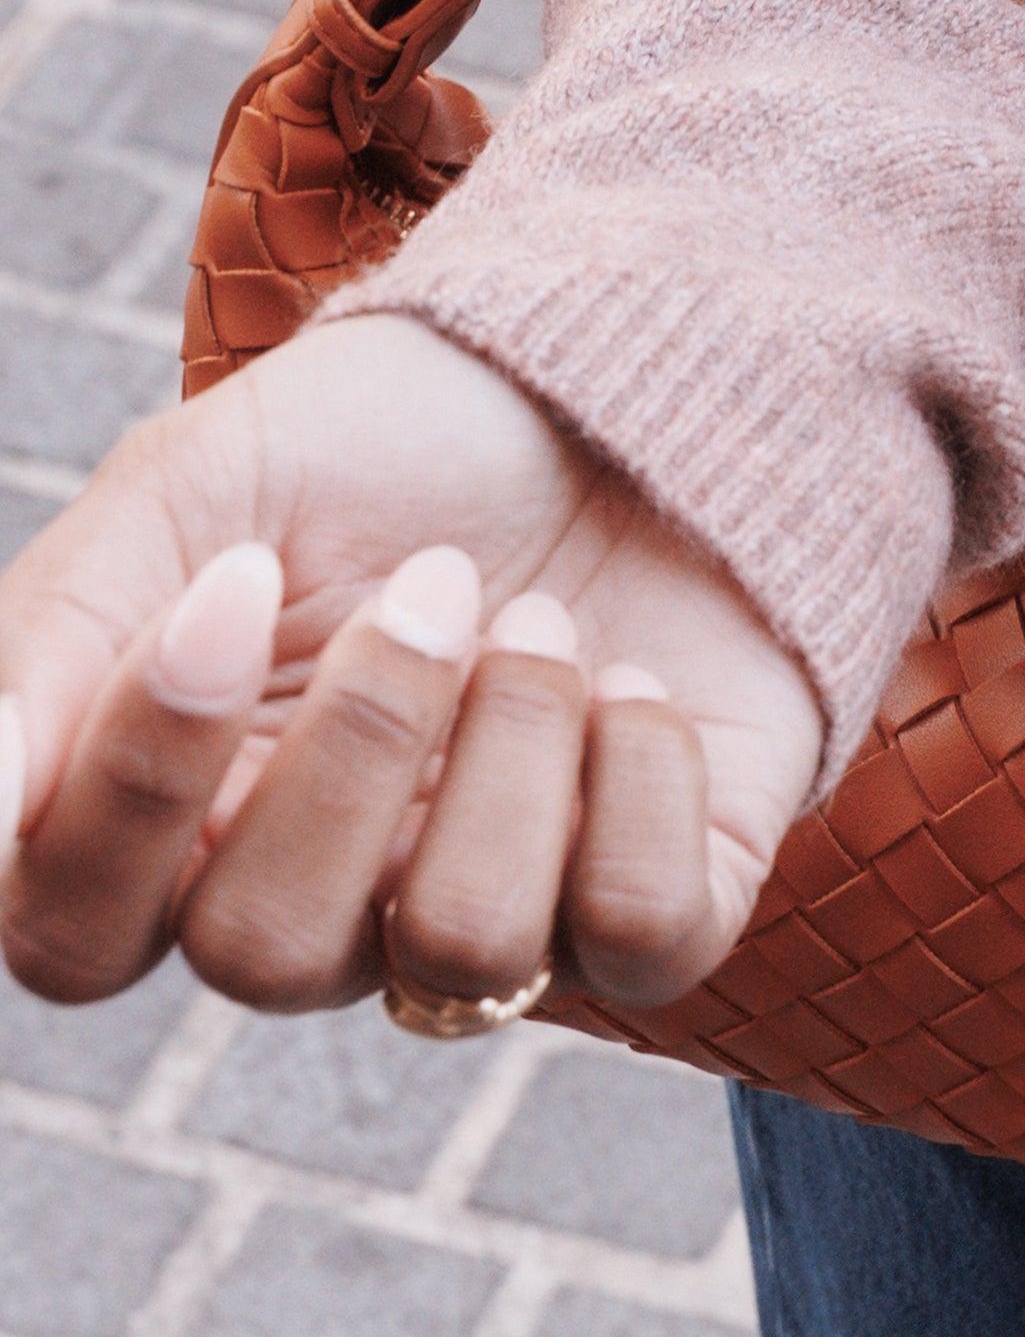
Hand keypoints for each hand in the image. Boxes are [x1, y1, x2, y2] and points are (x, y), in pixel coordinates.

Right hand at [0, 320, 822, 1024]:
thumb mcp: (189, 487)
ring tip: (547, 620)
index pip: (73, 933)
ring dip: (517, 745)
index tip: (229, 579)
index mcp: (167, 825)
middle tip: (435, 582)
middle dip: (359, 744)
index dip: (142, 783)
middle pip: (265, 960)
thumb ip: (55, 633)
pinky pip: (641, 935)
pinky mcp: (653, 907)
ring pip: (464, 950)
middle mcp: (312, 904)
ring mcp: (481, 916)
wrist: (611, 376)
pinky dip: (647, 782)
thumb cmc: (374, 444)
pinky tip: (635, 683)